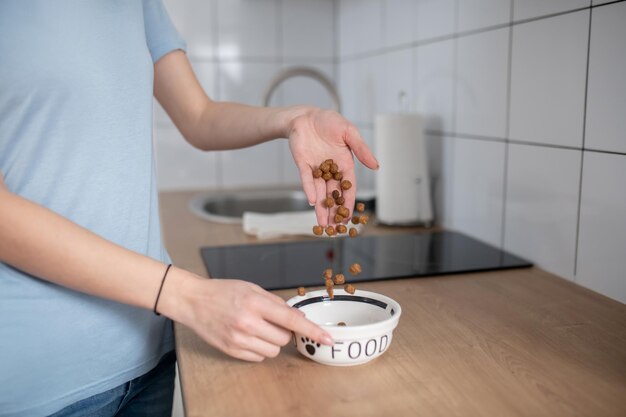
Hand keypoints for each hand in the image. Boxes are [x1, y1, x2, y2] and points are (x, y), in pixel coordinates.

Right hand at [161, 269, 332, 361]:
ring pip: (273, 350)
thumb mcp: (251, 288)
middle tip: (270, 320)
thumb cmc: (223, 291)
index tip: (327, 337)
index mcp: (255, 303)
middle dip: (283, 331)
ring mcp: (238, 339)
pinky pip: (258, 357)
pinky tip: (248, 335)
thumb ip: (276, 303)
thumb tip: (298, 317)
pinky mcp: (231, 350)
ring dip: (272, 341)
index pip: (291, 319)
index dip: (312, 330)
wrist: (194, 301)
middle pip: (284, 338)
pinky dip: (259, 348)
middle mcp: (247, 323)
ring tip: (257, 327)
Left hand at [287, 108, 377, 225]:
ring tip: (324, 225)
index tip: (349, 217)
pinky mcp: (303, 164)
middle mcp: (331, 169)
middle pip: (334, 194)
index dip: (349, 202)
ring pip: (320, 192)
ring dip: (322, 208)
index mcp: (345, 163)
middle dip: (334, 212)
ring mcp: (316, 168)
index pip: (349, 187)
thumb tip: (376, 166)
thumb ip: (361, 149)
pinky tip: (313, 202)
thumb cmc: (330, 121)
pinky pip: (307, 179)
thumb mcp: (350, 132)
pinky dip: (309, 190)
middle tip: (335, 229)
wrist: (306, 115)